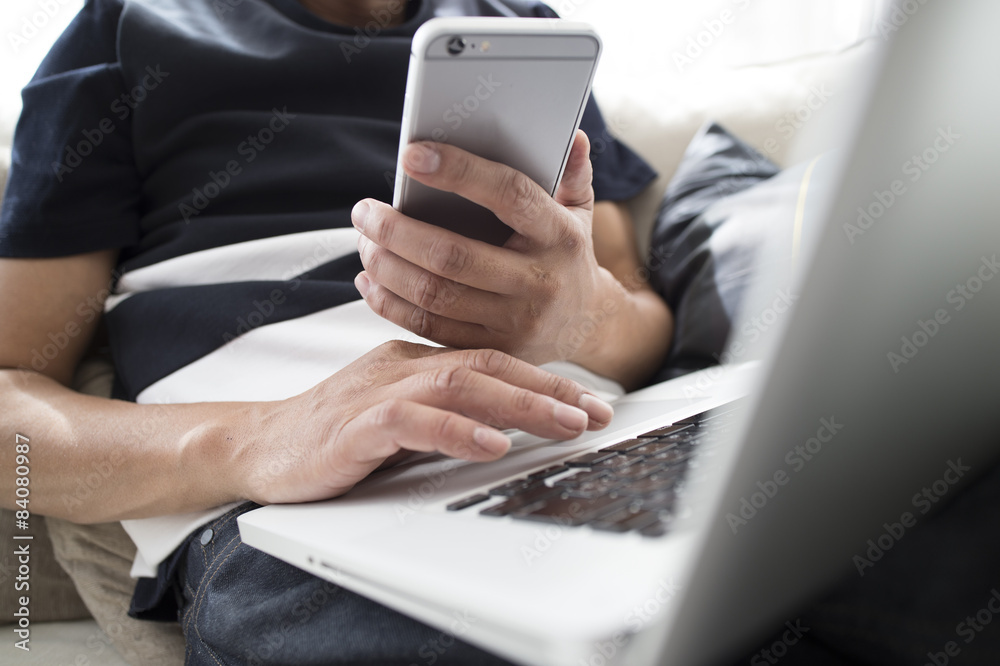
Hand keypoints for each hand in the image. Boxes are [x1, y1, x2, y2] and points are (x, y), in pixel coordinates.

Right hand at [230, 341, 613, 504]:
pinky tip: (491, 444)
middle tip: (596, 411)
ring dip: (519, 404)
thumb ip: (441, 410)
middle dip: (548, 390)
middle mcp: (402, 370)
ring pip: (459, 386)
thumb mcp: (396, 414)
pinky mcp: (354, 427)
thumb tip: (505, 426)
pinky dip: (456, 431)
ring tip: (565, 424)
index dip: (544, 380)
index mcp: (414, 363)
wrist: (256, 445)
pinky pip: (412, 423)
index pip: (490, 360)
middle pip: (486, 366)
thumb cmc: (329, 433)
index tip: (590, 403)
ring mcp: (378, 395)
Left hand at [352, 131, 627, 369]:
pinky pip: (429, 329)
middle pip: (454, 256)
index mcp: (560, 236)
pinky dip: (390, 305)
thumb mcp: (580, 212)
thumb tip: (572, 136)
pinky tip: (370, 281)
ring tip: (364, 242)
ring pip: (434, 295)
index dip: (459, 173)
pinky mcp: (492, 351)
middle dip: (397, 231)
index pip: (509, 195)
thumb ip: (572, 173)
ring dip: (387, 267)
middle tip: (365, 212)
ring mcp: (516, 323)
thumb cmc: (567, 255)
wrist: (587, 325)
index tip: (411, 155)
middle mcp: (540, 282)